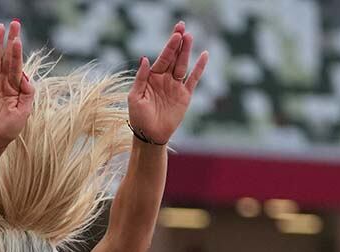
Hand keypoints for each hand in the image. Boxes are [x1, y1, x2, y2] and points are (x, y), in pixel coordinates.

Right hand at [0, 20, 34, 150]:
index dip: (17, 53)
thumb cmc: (10, 129)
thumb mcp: (24, 113)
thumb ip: (27, 95)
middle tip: (14, 24)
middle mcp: (4, 82)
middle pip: (8, 57)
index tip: (17, 39)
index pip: (17, 66)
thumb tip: (25, 77)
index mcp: (16, 87)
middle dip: (11, 41)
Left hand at [128, 20, 208, 144]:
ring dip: (186, 52)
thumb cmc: (139, 117)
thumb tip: (145, 58)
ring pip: (183, 65)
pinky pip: (193, 79)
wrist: (150, 136)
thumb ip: (140, 78)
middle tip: (182, 27)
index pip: (162, 57)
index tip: (176, 34)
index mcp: (152, 77)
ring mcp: (175, 86)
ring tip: (190, 37)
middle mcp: (164, 79)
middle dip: (178, 43)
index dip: (169, 45)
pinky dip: (199, 68)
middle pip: (174, 57)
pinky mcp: (184, 96)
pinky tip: (204, 55)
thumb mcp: (135, 97)